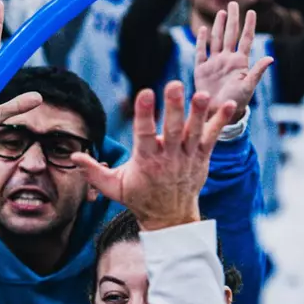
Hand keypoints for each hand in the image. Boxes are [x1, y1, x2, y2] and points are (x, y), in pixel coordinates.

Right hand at [71, 82, 234, 229]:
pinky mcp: (201, 158)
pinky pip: (213, 137)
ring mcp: (187, 157)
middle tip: (174, 86)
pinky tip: (230, 105)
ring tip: (202, 95)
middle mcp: (168, 158)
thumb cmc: (139, 197)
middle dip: (173, 108)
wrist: (170, 218)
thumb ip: (93, 171)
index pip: (144, 135)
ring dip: (199, 113)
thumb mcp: (113, 187)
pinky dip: (221, 121)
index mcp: (146, 161)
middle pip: (172, 130)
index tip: (145, 93)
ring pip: (194, 133)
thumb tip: (73, 157)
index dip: (144, 114)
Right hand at [193, 3, 272, 117]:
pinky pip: (201, 51)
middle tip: (233, 4)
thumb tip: (271, 58)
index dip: (249, 25)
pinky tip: (203, 30)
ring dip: (219, 26)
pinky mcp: (202, 69)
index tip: (251, 12)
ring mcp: (214, 63)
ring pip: (217, 39)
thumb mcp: (248, 87)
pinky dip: (202, 40)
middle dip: (233, 19)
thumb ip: (257, 72)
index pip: (246, 39)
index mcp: (240, 62)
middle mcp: (228, 59)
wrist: (217, 113)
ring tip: (222, 12)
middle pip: (231, 34)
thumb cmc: (236, 102)